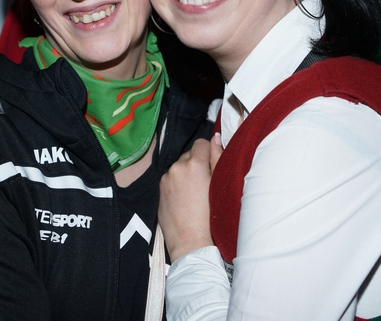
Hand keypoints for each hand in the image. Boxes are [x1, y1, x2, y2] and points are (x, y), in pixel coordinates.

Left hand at [159, 134, 222, 261]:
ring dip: (187, 173)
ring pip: (180, 166)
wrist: (191, 243)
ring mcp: (165, 178)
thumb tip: (216, 137)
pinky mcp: (159, 189)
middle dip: (198, 163)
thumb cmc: (211, 217)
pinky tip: (185, 198)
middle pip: (190, 154)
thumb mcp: (220, 185)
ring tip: (195, 192)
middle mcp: (176, 167)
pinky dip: (178, 183)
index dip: (210, 153)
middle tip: (206, 182)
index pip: (202, 142)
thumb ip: (218, 157)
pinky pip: (171, 178)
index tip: (213, 167)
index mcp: (194, 164)